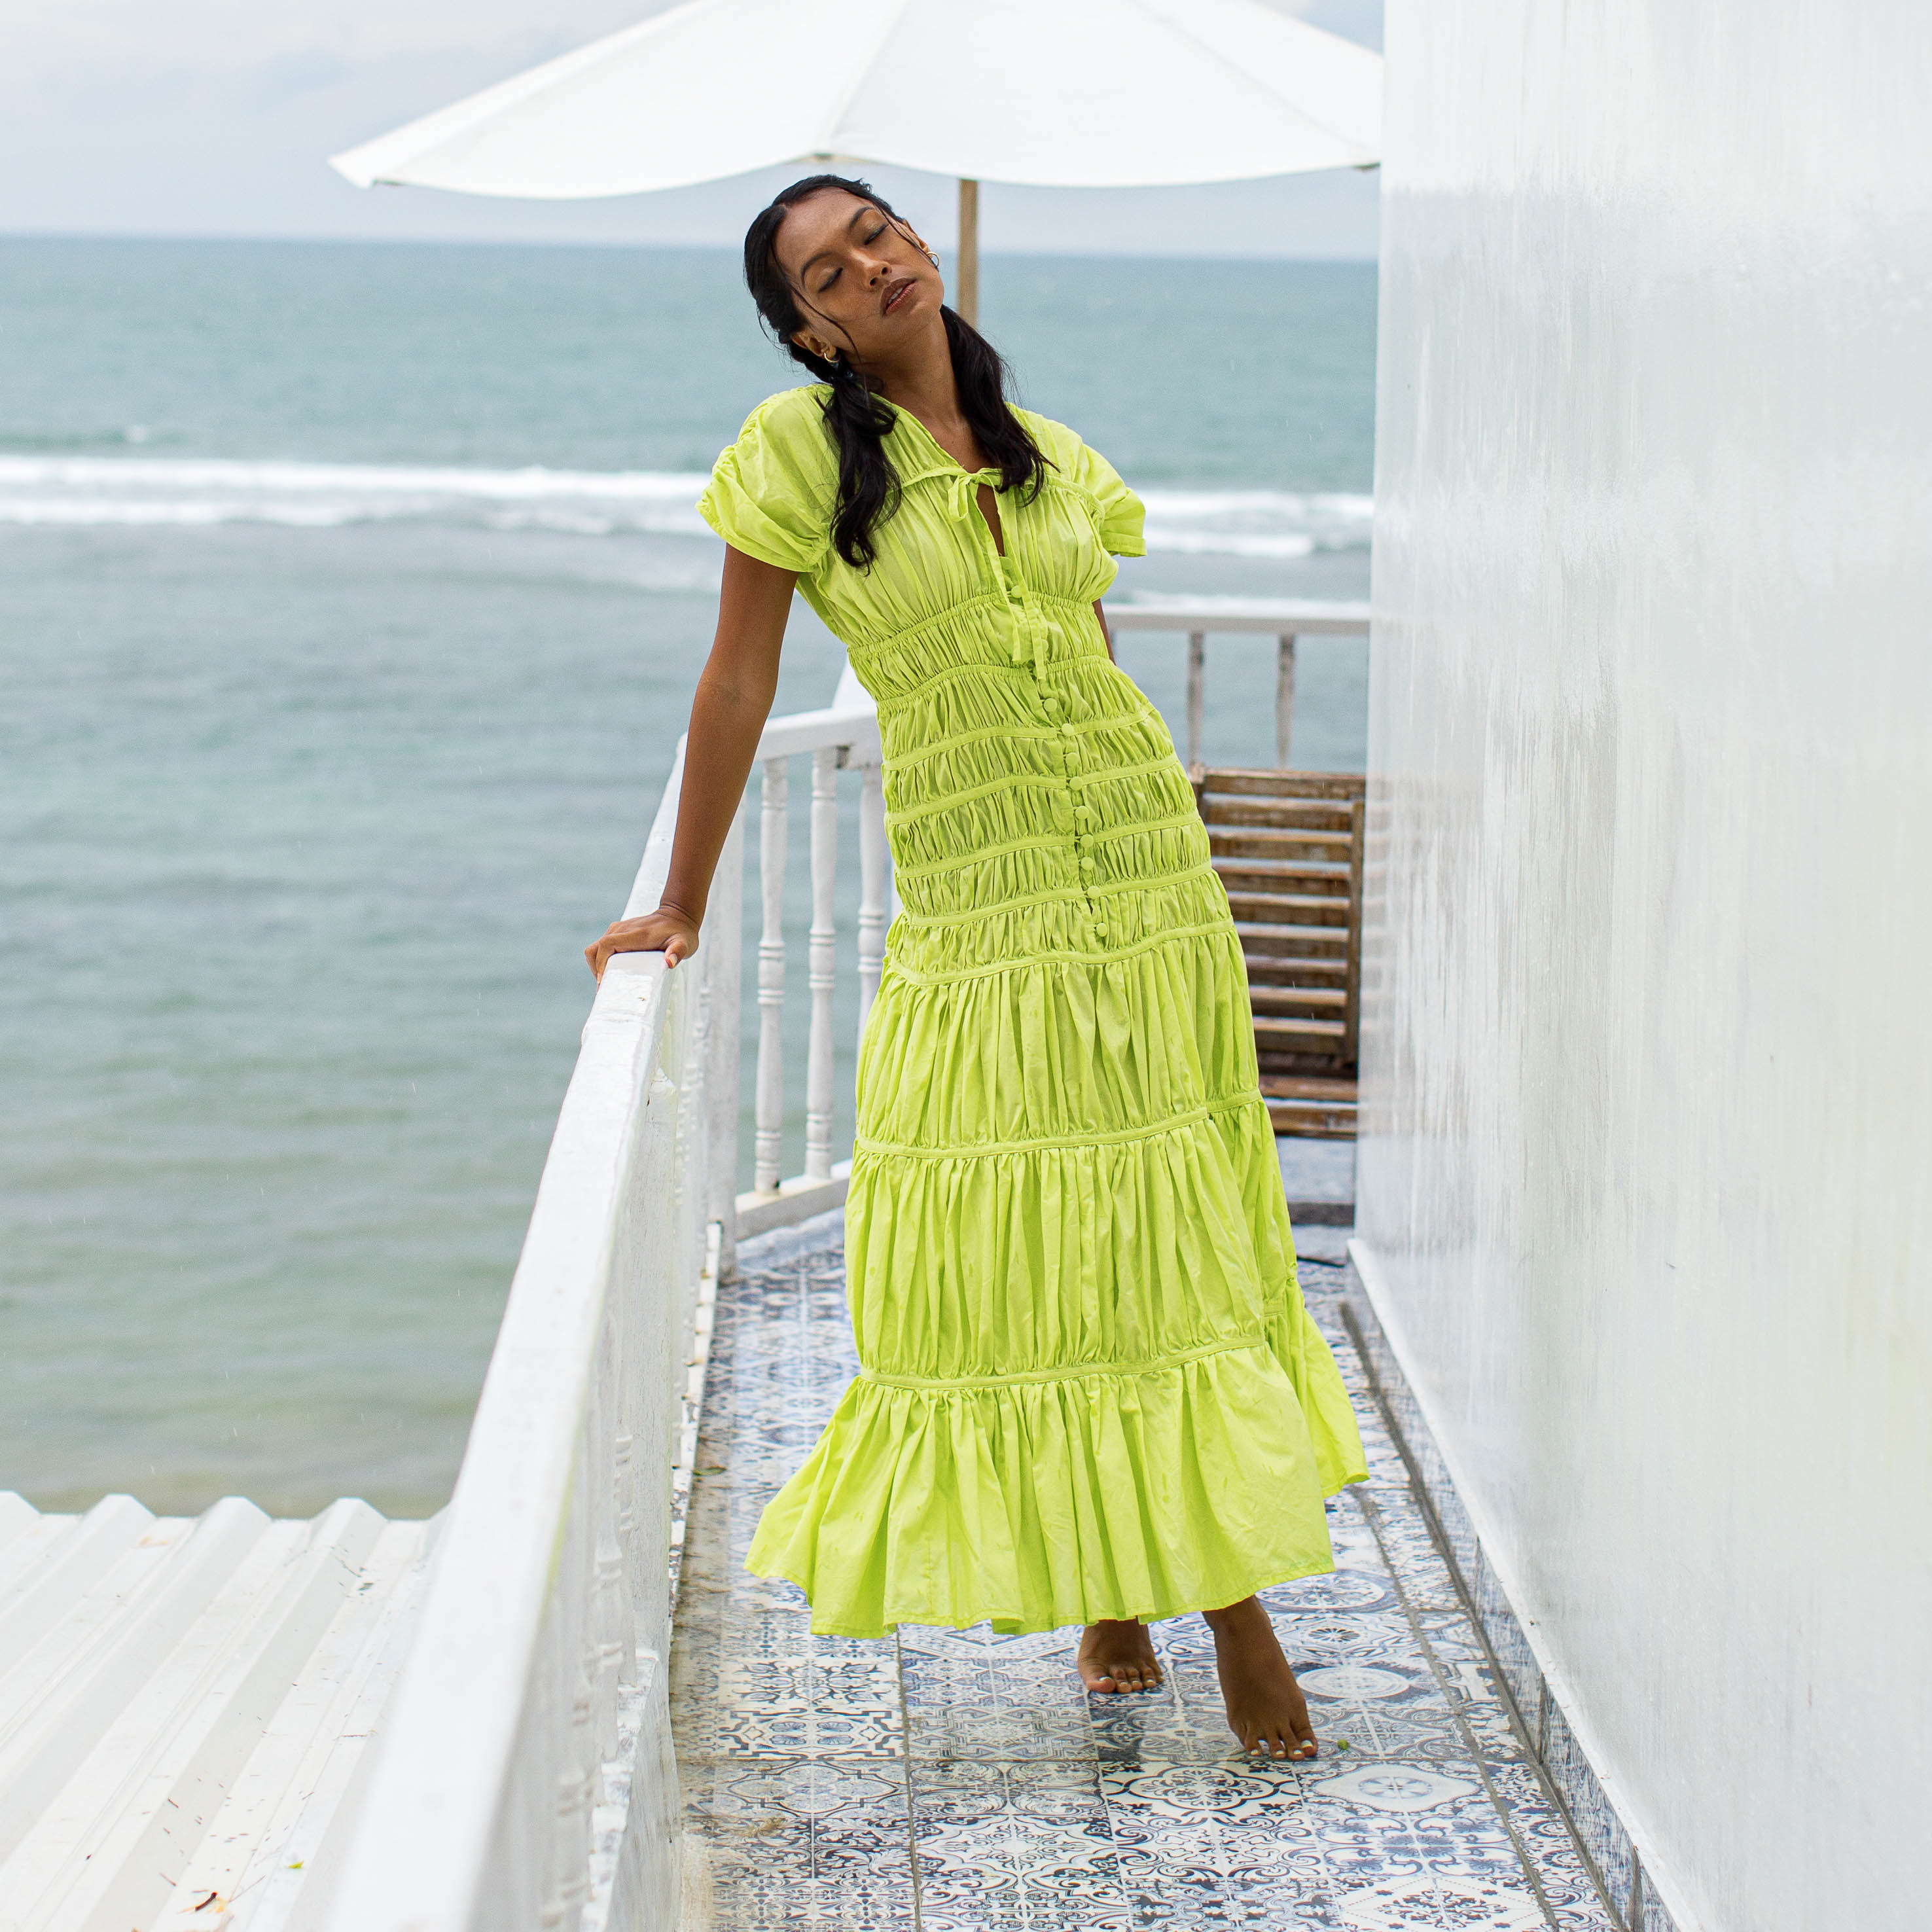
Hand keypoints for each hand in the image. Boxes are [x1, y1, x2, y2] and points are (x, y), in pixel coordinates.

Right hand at [584, 905, 699, 980]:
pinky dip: (602, 960)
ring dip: (597, 966)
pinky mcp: (619, 933)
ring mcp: (619, 930)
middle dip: (595, 969)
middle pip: (595, 948)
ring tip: (608, 982)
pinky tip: (612, 973)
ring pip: (596, 948)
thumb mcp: (685, 943)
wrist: (678, 915)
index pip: (606, 945)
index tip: (604, 981)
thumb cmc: (682, 933)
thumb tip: (670, 962)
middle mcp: (622, 930)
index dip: (600, 963)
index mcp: (635, 934)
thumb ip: (678, 951)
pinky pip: (602, 947)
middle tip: (605, 988)